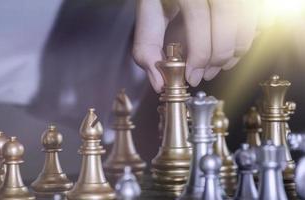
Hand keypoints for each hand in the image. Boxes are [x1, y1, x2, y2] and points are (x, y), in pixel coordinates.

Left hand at [133, 0, 258, 91]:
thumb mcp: (148, 9)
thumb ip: (147, 43)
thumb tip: (159, 82)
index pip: (198, 17)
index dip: (199, 52)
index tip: (193, 75)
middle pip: (227, 17)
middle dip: (219, 54)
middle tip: (209, 72)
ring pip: (247, 15)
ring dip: (238, 47)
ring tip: (224, 63)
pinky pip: (261, 11)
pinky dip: (254, 31)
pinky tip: (237, 43)